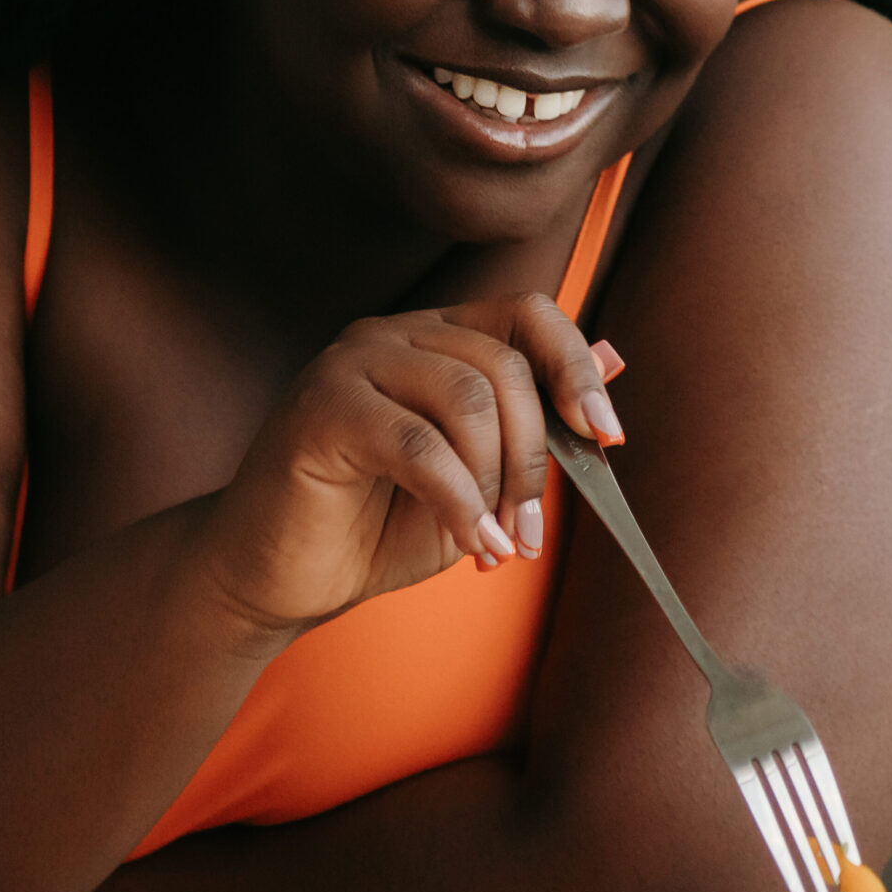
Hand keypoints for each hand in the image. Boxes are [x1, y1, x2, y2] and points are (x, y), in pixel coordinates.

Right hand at [197, 292, 625, 638]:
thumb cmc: (374, 528)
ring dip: (498, 483)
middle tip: (528, 533)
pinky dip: (461, 502)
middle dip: (534, 458)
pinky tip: (473, 545)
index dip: (576, 367)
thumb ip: (534, 421)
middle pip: (504, 366)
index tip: (608, 435)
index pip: (528, 312)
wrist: (276, 579)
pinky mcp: (321, 407)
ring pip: (468, 399)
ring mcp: (351, 362)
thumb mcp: (477, 481)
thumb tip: (615, 355)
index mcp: (434, 338)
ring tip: (496, 545)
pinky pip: (419, 446)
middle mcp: (392, 334)